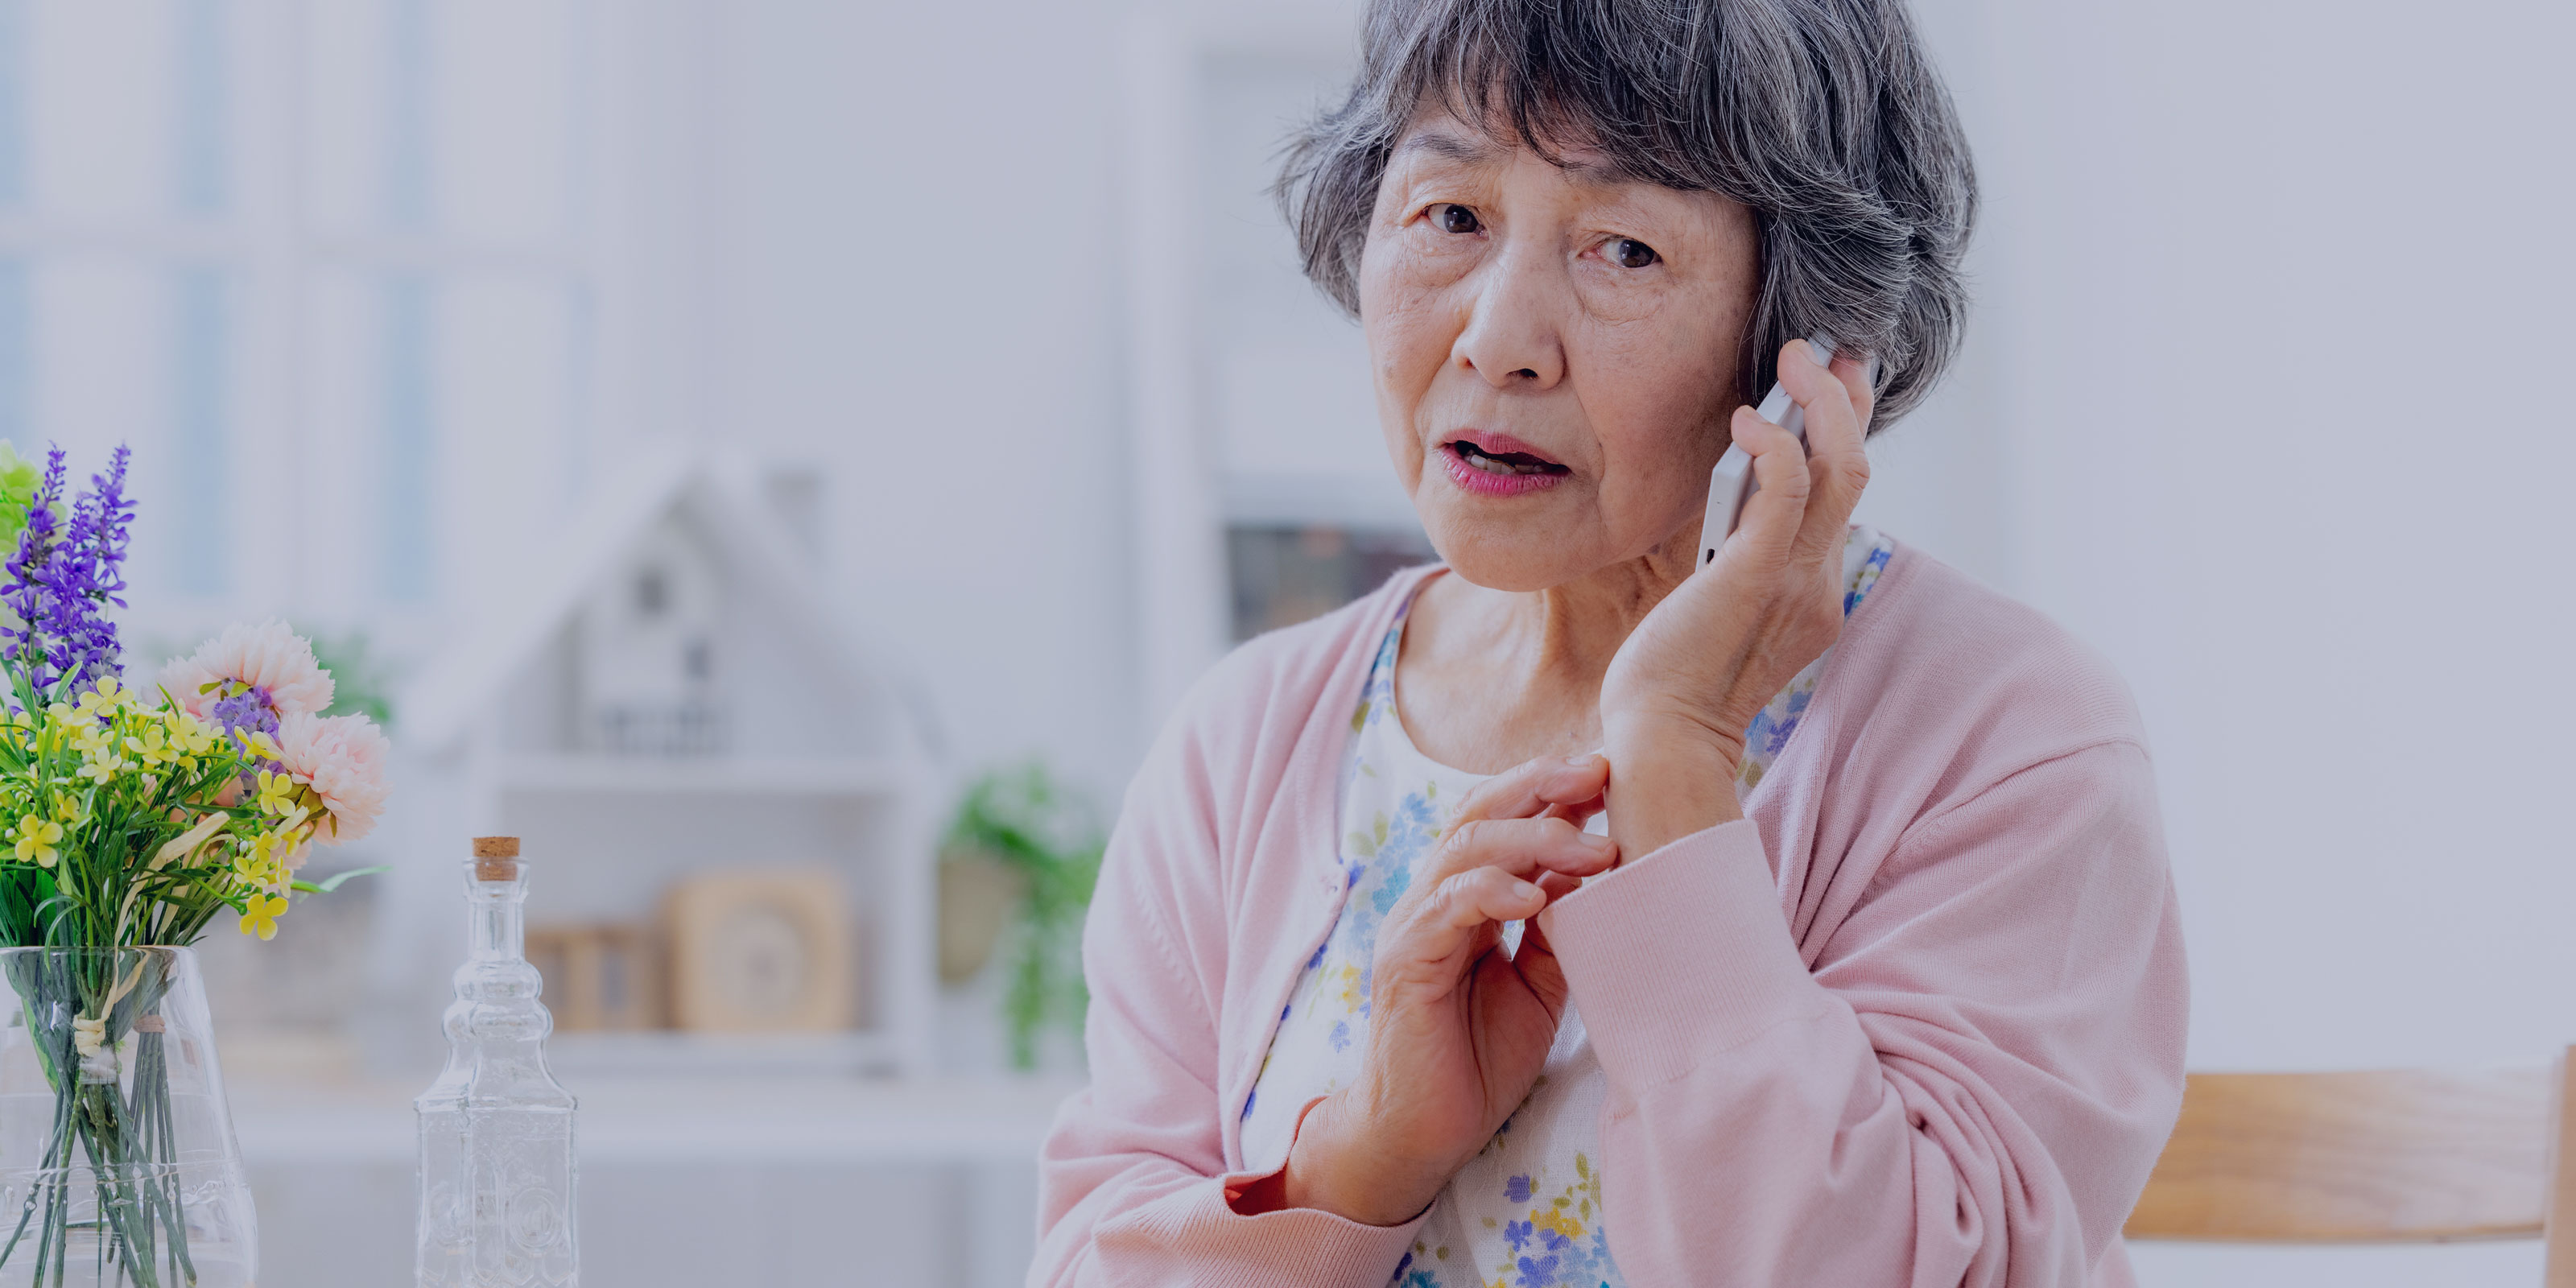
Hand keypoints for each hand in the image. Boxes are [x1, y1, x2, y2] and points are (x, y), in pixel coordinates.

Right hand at [1281, 754, 1616, 1225]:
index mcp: (1466, 899)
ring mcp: (1414, 926)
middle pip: (1479, 813)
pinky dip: (1491, 890)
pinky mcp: (1404, 962)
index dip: (1552, 789)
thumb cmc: (1478, 1060)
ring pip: (1466, 849)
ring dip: (1535, 838)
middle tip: (1601, 772)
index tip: (1611, 773)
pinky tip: (1536, 896)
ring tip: (1594, 848)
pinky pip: (1446, 907)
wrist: (1423, 1134)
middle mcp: (1435, 899)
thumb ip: (1558, 928)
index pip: (1503, 819)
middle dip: (1542, 785)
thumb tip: (1600, 872)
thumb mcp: (1538, 984)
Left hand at [1598, 339, 1875, 853]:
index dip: (1843, 435)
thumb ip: (1740, 557)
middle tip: (1830, 351)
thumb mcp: (1718, 605)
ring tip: (1795, 358)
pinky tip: (1747, 419)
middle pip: (1855, 472)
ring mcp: (1796, 579)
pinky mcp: (1757, 575)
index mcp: (1813, 590)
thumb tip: (1739, 499)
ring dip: (1823, 402)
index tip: (1832, 385)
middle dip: (1848, 402)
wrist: (1664, 741)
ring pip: (1841, 469)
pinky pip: (1787, 491)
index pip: (1840, 498)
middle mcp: (1819, 581)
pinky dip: (1775, 443)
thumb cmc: (1674, 678)